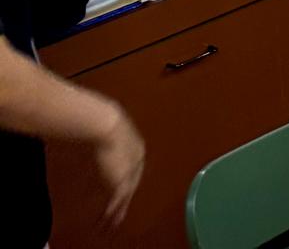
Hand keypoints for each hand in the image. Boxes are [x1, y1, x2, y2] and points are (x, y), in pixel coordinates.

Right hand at [92, 105, 144, 226]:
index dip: (128, 180)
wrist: (106, 125)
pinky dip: (111, 211)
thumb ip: (103, 138)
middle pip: (131, 185)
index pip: (134, 169)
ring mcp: (130, 171)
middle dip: (125, 200)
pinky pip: (117, 200)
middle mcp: (137, 160)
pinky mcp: (121, 179)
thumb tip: (93, 134)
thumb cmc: (103, 122)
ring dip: (118, 211)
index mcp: (136, 147)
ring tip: (112, 224)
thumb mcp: (106, 131)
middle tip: (120, 213)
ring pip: (125, 196)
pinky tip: (106, 219)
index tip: (122, 190)